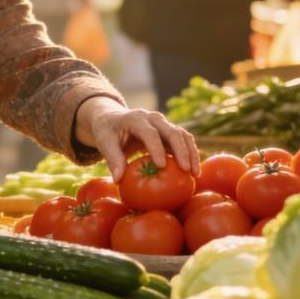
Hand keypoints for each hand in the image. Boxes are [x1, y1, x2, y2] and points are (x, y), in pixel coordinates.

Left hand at [74, 97, 198, 181]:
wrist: (113, 119)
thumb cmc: (107, 132)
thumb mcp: (104, 142)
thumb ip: (112, 159)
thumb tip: (118, 180)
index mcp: (135, 118)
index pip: (149, 133)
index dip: (156, 148)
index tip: (161, 166)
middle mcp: (153, 118)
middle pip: (172, 132)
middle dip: (181, 151)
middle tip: (186, 170)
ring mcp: (163, 123)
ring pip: (182, 135)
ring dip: (191, 153)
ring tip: (194, 174)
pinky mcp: (169, 131)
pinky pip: (184, 141)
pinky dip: (190, 154)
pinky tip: (192, 172)